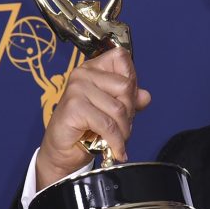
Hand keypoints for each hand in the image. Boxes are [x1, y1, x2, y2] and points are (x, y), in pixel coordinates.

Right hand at [35, 46, 151, 187]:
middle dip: (130, 112)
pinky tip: (116, 150)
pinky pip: (107, 125)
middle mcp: (83, 74)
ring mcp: (77, 88)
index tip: (129, 101)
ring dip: (124, 130)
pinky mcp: (74, 107)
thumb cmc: (86, 128)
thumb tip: (146, 96)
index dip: (132, 80)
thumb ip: (129, 100)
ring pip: (118, 108)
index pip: (121, 58)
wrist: (63, 151)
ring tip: (119, 140)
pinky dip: (116, 141)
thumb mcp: (112, 111)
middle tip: (123, 127)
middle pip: (125, 86)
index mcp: (93, 68)